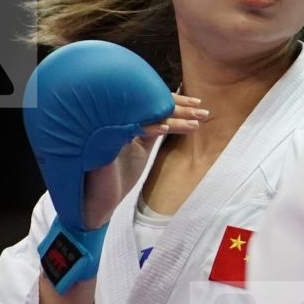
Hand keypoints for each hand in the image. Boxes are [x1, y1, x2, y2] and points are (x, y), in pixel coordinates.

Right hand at [79, 92, 210, 229]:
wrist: (100, 203)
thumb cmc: (118, 176)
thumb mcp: (140, 149)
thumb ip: (152, 130)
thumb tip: (172, 116)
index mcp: (125, 119)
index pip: (150, 103)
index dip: (174, 101)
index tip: (197, 103)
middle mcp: (116, 119)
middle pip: (150, 105)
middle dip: (179, 107)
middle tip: (203, 111)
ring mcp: (110, 128)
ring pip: (145, 115)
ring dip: (173, 117)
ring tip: (196, 122)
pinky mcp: (106, 141)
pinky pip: (131, 128)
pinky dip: (150, 126)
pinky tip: (167, 128)